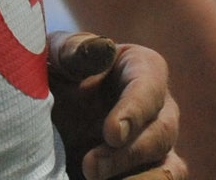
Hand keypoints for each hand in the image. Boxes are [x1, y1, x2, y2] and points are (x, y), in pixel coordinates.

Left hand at [47, 33, 185, 179]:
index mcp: (141, 68)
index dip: (135, 111)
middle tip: (90, 166)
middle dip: (129, 154)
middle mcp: (158, 108)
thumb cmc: (56, 73)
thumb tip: (102, 49)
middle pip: (163, 132)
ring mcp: (155, 145)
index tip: (111, 133)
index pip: (150, 86)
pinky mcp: (146, 174)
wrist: (45, 112)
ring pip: (170, 169)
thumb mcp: (55, 56)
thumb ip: (74, 51)